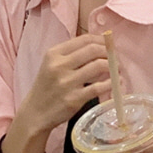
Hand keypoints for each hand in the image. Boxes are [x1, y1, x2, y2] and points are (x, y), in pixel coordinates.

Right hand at [6, 30, 115, 152]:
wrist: (36, 113)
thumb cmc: (47, 87)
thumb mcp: (52, 64)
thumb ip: (71, 54)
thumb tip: (100, 45)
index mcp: (54, 54)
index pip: (84, 39)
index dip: (101, 40)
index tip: (109, 45)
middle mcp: (59, 66)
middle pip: (93, 50)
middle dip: (109, 52)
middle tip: (116, 58)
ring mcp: (66, 83)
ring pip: (98, 66)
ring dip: (113, 66)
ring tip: (117, 70)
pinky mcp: (74, 99)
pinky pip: (98, 87)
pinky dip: (111, 83)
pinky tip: (115, 83)